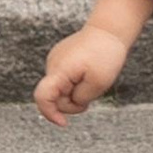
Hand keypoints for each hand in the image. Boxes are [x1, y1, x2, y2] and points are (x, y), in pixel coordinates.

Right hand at [34, 0, 152, 126]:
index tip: (64, 123)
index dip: (50, 114)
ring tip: (92, 79)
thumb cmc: (106, 53)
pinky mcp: (61, 59)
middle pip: (55, 98)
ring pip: (61, 90)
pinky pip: (65, 80)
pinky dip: (76, 83)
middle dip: (72, 103)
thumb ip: (79, 99)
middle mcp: (52, 64)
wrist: (110, 29)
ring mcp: (55, 60)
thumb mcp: (98, 84)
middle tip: (91, 95)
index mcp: (59, 70)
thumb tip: (70, 103)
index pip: (42, 97)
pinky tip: (87, 73)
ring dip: (76, 92)